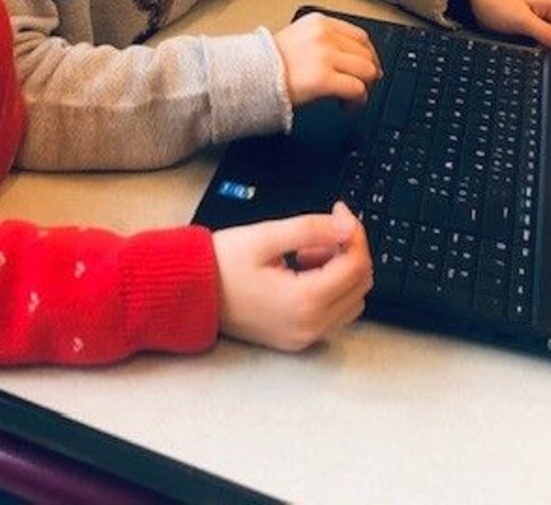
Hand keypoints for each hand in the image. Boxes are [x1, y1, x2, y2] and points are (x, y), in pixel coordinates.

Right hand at [213, 202, 371, 351]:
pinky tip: (303, 270)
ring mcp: (304, 337)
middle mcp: (309, 326)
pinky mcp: (296, 338)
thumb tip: (346, 227)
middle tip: (323, 229)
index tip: (339, 211)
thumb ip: (311, 229)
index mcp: (304, 301)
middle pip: (360, 285)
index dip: (353, 232)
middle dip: (348, 250)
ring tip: (308, 250)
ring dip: (341, 271)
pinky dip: (330, 290)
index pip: (356, 265)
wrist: (191, 292)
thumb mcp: (266, 236)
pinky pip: (333, 315)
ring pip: (351, 301)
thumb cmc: (220, 265)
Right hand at [272, 12, 380, 105]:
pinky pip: (357, 89)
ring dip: (364, 86)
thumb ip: (322, 41)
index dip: (368, 55)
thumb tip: (349, 59)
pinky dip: (357, 100)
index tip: (367, 67)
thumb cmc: (266, 62)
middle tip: (361, 86)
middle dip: (368, 73)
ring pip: (367, 71)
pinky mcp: (323, 79)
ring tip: (350, 97)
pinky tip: (345, 105)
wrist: (246, 76)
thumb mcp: (296, 38)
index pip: (359, 36)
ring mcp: (324, 56)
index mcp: (318, 22)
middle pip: (366, 53)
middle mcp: (324, 35)